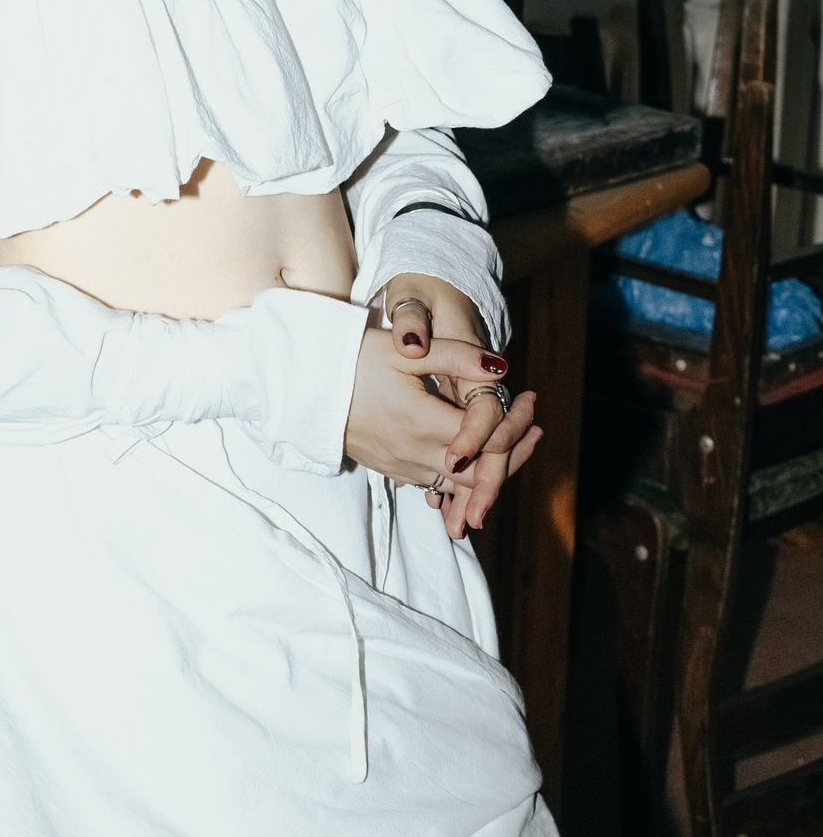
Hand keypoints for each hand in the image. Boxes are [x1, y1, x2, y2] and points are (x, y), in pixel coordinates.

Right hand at [344, 322, 540, 542]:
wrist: (300, 386)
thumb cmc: (349, 361)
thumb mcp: (402, 350)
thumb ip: (455, 357)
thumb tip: (502, 368)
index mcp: (423, 426)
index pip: (488, 439)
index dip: (517, 422)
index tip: (531, 399)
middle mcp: (417, 457)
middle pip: (483, 474)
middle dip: (515, 452)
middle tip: (535, 426)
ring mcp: (403, 469)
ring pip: (463, 486)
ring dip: (494, 468)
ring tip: (517, 441)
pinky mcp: (392, 471)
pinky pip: (439, 485)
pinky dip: (465, 475)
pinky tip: (474, 454)